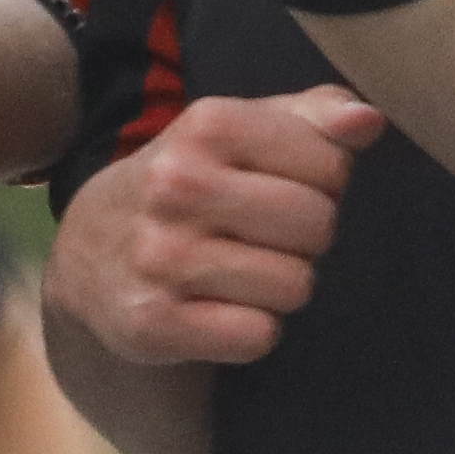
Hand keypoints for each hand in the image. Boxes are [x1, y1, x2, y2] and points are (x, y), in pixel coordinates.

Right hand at [48, 88, 379, 366]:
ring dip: (279, 287)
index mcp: (206, 125)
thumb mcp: (237, 132)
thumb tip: (368, 120)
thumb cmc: (188, 183)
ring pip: (293, 286)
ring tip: (240, 272)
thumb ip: (312, 116)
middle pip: (317, 225)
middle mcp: (177, 185)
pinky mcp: (152, 322)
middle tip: (263, 237)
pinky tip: (218, 310)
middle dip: (305, 238)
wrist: (86, 252)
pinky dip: (250, 330)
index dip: (322, 183)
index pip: (330, 164)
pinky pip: (257, 337)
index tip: (283, 187)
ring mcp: (160, 256)